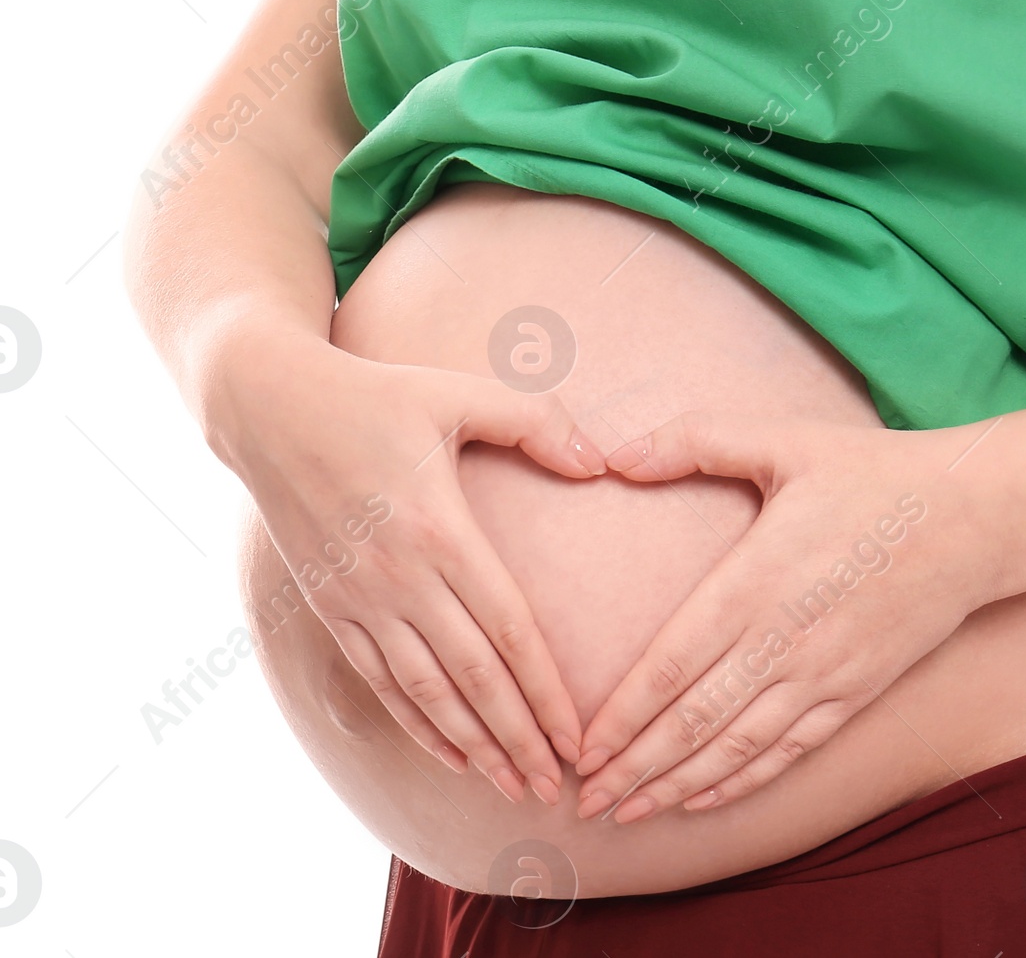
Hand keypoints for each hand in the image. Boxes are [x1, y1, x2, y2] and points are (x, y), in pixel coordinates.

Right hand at [216, 333, 603, 804]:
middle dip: (517, 739)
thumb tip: (599, 462)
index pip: (508, 632)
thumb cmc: (378, 396)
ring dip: (471, 746)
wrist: (270, 408)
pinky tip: (450, 751)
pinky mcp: (328, 605)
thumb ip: (536, 423)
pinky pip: (379, 679)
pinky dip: (416, 722)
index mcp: (440, 530)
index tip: (578, 738)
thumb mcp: (461, 393)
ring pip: (424, 692)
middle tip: (558, 787)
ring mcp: (358, 598)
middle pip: (472, 678)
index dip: (545, 693)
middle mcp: (398, 578)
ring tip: (512, 786)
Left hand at [570, 410, 1005, 822]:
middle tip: (585, 802)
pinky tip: (705, 797)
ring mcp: (823, 674)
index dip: (621, 717)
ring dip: (678, 786)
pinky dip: (742, 780)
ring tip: (631, 812)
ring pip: (737, 748)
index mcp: (755, 581)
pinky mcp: (856, 690)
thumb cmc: (872, 472)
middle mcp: (784, 640)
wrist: (974, 516)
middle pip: (693, 723)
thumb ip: (694, 442)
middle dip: (634, 769)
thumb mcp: (783, 439)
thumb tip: (615, 452)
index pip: (670, 666)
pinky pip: (789, 750)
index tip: (580, 750)